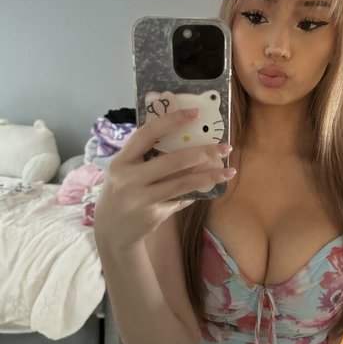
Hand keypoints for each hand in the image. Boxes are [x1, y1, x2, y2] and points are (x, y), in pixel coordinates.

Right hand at [93, 108, 234, 251]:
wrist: (112, 230)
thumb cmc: (123, 189)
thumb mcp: (125, 168)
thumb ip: (146, 153)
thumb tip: (185, 134)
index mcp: (122, 160)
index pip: (147, 134)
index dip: (171, 121)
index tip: (195, 113)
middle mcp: (130, 179)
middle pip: (173, 161)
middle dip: (203, 153)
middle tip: (225, 147)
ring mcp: (142, 199)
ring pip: (183, 183)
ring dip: (209, 176)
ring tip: (229, 171)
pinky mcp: (154, 214)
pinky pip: (182, 198)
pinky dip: (197, 191)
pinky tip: (211, 185)